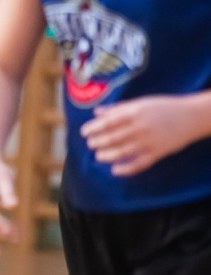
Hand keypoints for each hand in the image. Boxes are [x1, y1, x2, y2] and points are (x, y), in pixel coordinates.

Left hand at [80, 95, 209, 175]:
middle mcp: (140, 127)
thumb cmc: (163, 107)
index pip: (108, 122)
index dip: (94, 128)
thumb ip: (117, 108)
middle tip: (90, 144)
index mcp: (134, 112)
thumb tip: (96, 112)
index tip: (84, 133)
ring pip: (123, 151)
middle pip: (113, 137)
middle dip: (98, 142)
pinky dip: (126, 169)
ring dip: (107, 155)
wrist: (191, 117)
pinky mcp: (158, 153)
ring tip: (98, 156)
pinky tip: (115, 170)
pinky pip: (139, 164)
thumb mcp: (140, 103)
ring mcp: (149, 141)